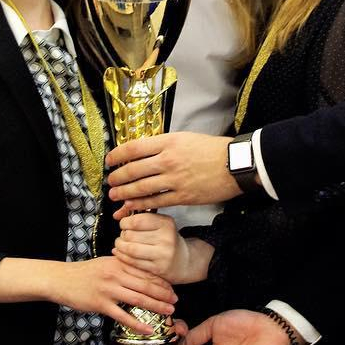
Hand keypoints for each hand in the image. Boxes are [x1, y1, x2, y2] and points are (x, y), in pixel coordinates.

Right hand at [55, 256, 176, 335]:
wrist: (62, 279)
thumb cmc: (85, 272)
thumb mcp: (106, 263)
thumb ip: (123, 266)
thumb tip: (142, 273)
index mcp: (119, 263)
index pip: (145, 272)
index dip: (161, 281)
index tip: (172, 288)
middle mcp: (116, 274)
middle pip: (146, 285)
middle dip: (163, 293)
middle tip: (176, 300)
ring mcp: (109, 290)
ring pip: (138, 299)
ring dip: (156, 306)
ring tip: (168, 311)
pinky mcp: (101, 304)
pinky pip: (123, 316)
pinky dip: (137, 323)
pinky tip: (148, 329)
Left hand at [107, 132, 239, 213]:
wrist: (234, 165)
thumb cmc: (211, 149)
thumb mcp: (185, 138)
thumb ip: (164, 144)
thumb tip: (142, 152)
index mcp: (169, 142)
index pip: (134, 148)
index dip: (118, 155)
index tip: (110, 160)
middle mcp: (168, 160)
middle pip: (133, 170)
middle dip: (117, 177)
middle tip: (110, 182)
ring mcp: (175, 180)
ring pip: (141, 188)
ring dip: (124, 193)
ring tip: (115, 196)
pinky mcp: (182, 196)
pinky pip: (156, 202)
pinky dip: (140, 205)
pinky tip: (131, 206)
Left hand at [114, 213, 211, 283]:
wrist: (182, 261)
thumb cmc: (165, 239)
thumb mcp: (159, 223)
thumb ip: (140, 216)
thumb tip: (117, 214)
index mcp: (166, 223)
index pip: (138, 220)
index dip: (125, 222)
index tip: (124, 224)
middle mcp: (166, 238)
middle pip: (132, 235)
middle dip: (122, 235)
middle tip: (122, 236)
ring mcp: (163, 254)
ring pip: (131, 249)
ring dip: (120, 246)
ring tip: (120, 244)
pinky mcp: (158, 268)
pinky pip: (133, 262)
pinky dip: (123, 257)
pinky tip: (121, 253)